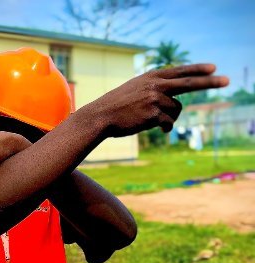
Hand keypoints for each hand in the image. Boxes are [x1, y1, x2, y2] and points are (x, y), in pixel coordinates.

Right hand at [88, 63, 228, 137]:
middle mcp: (156, 85)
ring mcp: (155, 99)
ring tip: (160, 121)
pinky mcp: (153, 115)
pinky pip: (169, 122)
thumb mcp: (134, 88)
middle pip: (189, 83)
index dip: (197, 69)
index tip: (213, 68)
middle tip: (226, 80)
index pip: (179, 70)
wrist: (101, 115)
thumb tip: (172, 101)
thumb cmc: (116, 105)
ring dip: (171, 117)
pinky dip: (166, 127)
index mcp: (151, 77)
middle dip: (210, 82)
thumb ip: (152, 88)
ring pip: (176, 109)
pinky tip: (160, 129)